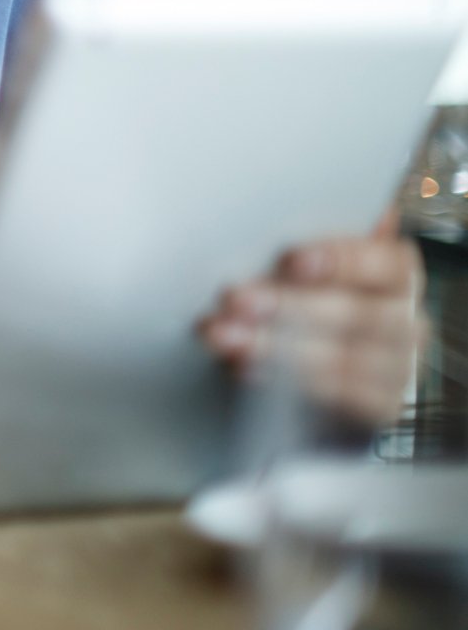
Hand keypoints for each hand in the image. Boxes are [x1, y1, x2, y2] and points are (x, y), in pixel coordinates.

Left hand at [199, 212, 427, 427]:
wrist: (306, 378)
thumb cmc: (302, 301)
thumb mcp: (299, 270)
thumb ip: (291, 246)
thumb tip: (256, 222)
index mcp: (395, 274)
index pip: (388, 263)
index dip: (343, 260)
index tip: (292, 260)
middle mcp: (405, 320)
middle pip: (357, 313)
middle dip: (288, 305)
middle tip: (236, 299)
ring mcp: (397, 367)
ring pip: (343, 358)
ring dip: (275, 347)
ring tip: (226, 336)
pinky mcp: (379, 406)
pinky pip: (340, 398)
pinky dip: (289, 382)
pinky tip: (247, 367)